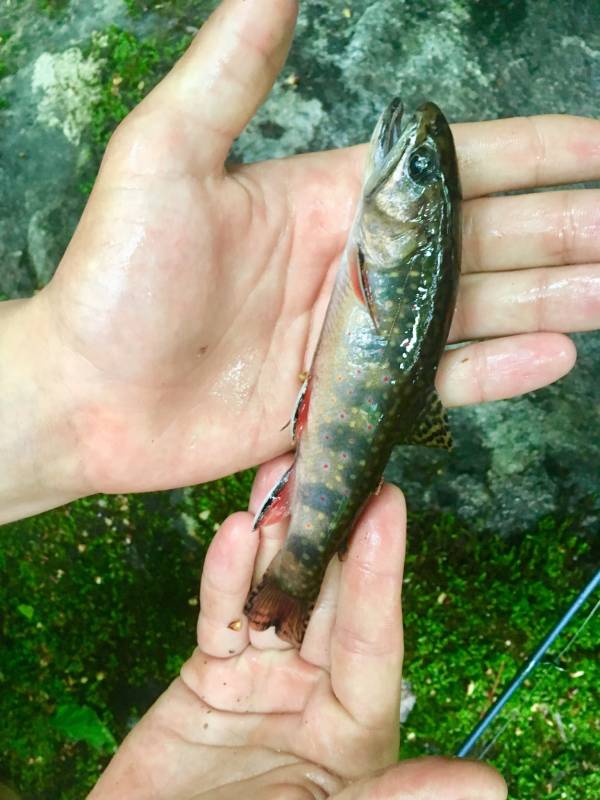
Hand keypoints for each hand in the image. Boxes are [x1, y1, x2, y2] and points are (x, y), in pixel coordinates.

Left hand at [3, 0, 599, 519]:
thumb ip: (232, 73)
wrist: (90, 395)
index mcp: (331, 198)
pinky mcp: (348, 399)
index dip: (538, 154)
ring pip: (477, 311)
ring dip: (554, 300)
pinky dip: (496, 371)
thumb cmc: (116, 279)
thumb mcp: (166, 157)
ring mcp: (358, 336)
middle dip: (569, 232)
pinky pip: (437, 383)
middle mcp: (358, 264)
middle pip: (488, 240)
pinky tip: (551, 357)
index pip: (458, 167)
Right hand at [88, 460, 505, 799]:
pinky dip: (224, 576)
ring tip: (281, 472)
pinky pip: (220, 616)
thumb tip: (491, 784)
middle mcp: (316, 692)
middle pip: (327, 600)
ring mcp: (262, 678)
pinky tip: (235, 532)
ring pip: (274, 592)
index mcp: (357, 730)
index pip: (375, 641)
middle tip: (332, 459)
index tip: (388, 503)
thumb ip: (396, 799)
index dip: (381, 573)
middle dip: (328, 531)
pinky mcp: (209, 674)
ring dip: (277, 534)